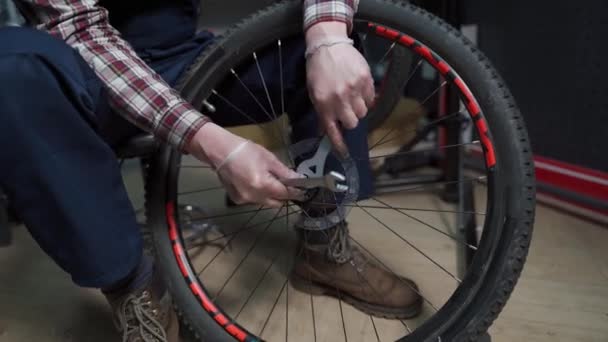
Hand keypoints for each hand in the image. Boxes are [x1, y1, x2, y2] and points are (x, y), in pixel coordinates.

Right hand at [188, 123, 301, 206]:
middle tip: (286, 183)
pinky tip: (254, 182)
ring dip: (271, 195)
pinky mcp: (237, 200)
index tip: (303, 189)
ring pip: (266, 202)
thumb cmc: (245, 150)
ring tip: (268, 180)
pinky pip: (255, 201)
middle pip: (277, 202)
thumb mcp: (268, 158)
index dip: (296, 192)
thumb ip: (285, 172)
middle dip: (283, 195)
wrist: (219, 151)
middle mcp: (254, 197)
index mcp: (263, 185)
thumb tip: (299, 180)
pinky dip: (259, 194)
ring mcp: (245, 200)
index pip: (286, 194)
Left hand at [306, 22, 374, 155]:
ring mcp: (354, 90)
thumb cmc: (318, 70)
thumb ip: (322, 112)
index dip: (340, 145)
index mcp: (324, 105)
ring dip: (359, 108)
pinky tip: (359, 88)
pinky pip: (371, 98)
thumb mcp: (314, 93)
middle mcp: (339, 100)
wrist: (328, 46)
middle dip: (351, 120)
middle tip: (348, 111)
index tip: (345, 154)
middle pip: (353, 124)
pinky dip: (367, 97)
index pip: (333, 131)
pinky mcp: (365, 81)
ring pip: (363, 112)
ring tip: (353, 96)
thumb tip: (326, 130)